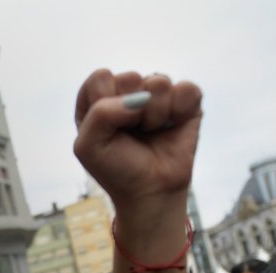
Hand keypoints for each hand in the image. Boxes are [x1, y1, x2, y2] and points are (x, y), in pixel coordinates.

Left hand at [73, 69, 201, 218]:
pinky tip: (171, 127)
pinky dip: (180, 112)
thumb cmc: (116, 169)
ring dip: (154, 116)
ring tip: (150, 133)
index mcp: (99, 98)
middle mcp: (129, 92)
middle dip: (131, 111)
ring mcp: (158, 95)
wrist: (150, 192)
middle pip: (130, 77)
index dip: (105, 104)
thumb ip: (99, 113)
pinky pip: (187, 90)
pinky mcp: (186, 102)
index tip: (109, 129)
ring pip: (159, 82)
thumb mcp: (88, 146)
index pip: (101, 78)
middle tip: (132, 133)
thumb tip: (140, 97)